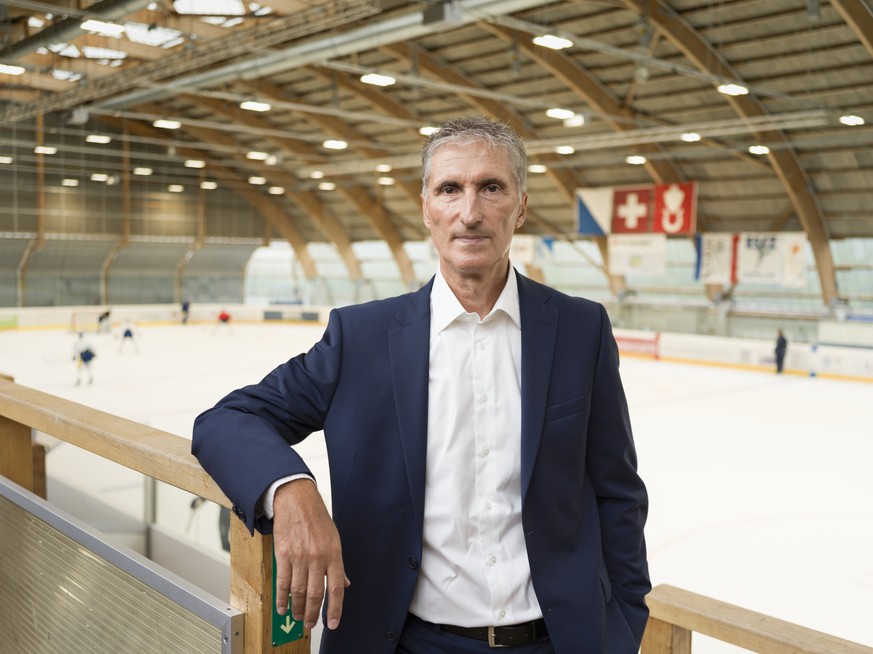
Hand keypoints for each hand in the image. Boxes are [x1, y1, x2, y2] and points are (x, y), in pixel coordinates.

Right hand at [272, 479, 348, 630]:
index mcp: (334, 554)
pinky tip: (283, 607)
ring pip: (298, 592)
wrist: (297, 500)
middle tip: (310, 624)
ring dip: (298, 609)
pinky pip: (282, 582)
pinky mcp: (283, 555)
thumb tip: (346, 583)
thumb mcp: (335, 539)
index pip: (337, 588)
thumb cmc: (317, 518)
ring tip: (298, 617)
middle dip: (313, 614)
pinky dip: (282, 598)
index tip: (332, 623)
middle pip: (315, 594)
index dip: (335, 609)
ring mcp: (300, 557)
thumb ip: (338, 564)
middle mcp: (318, 558)